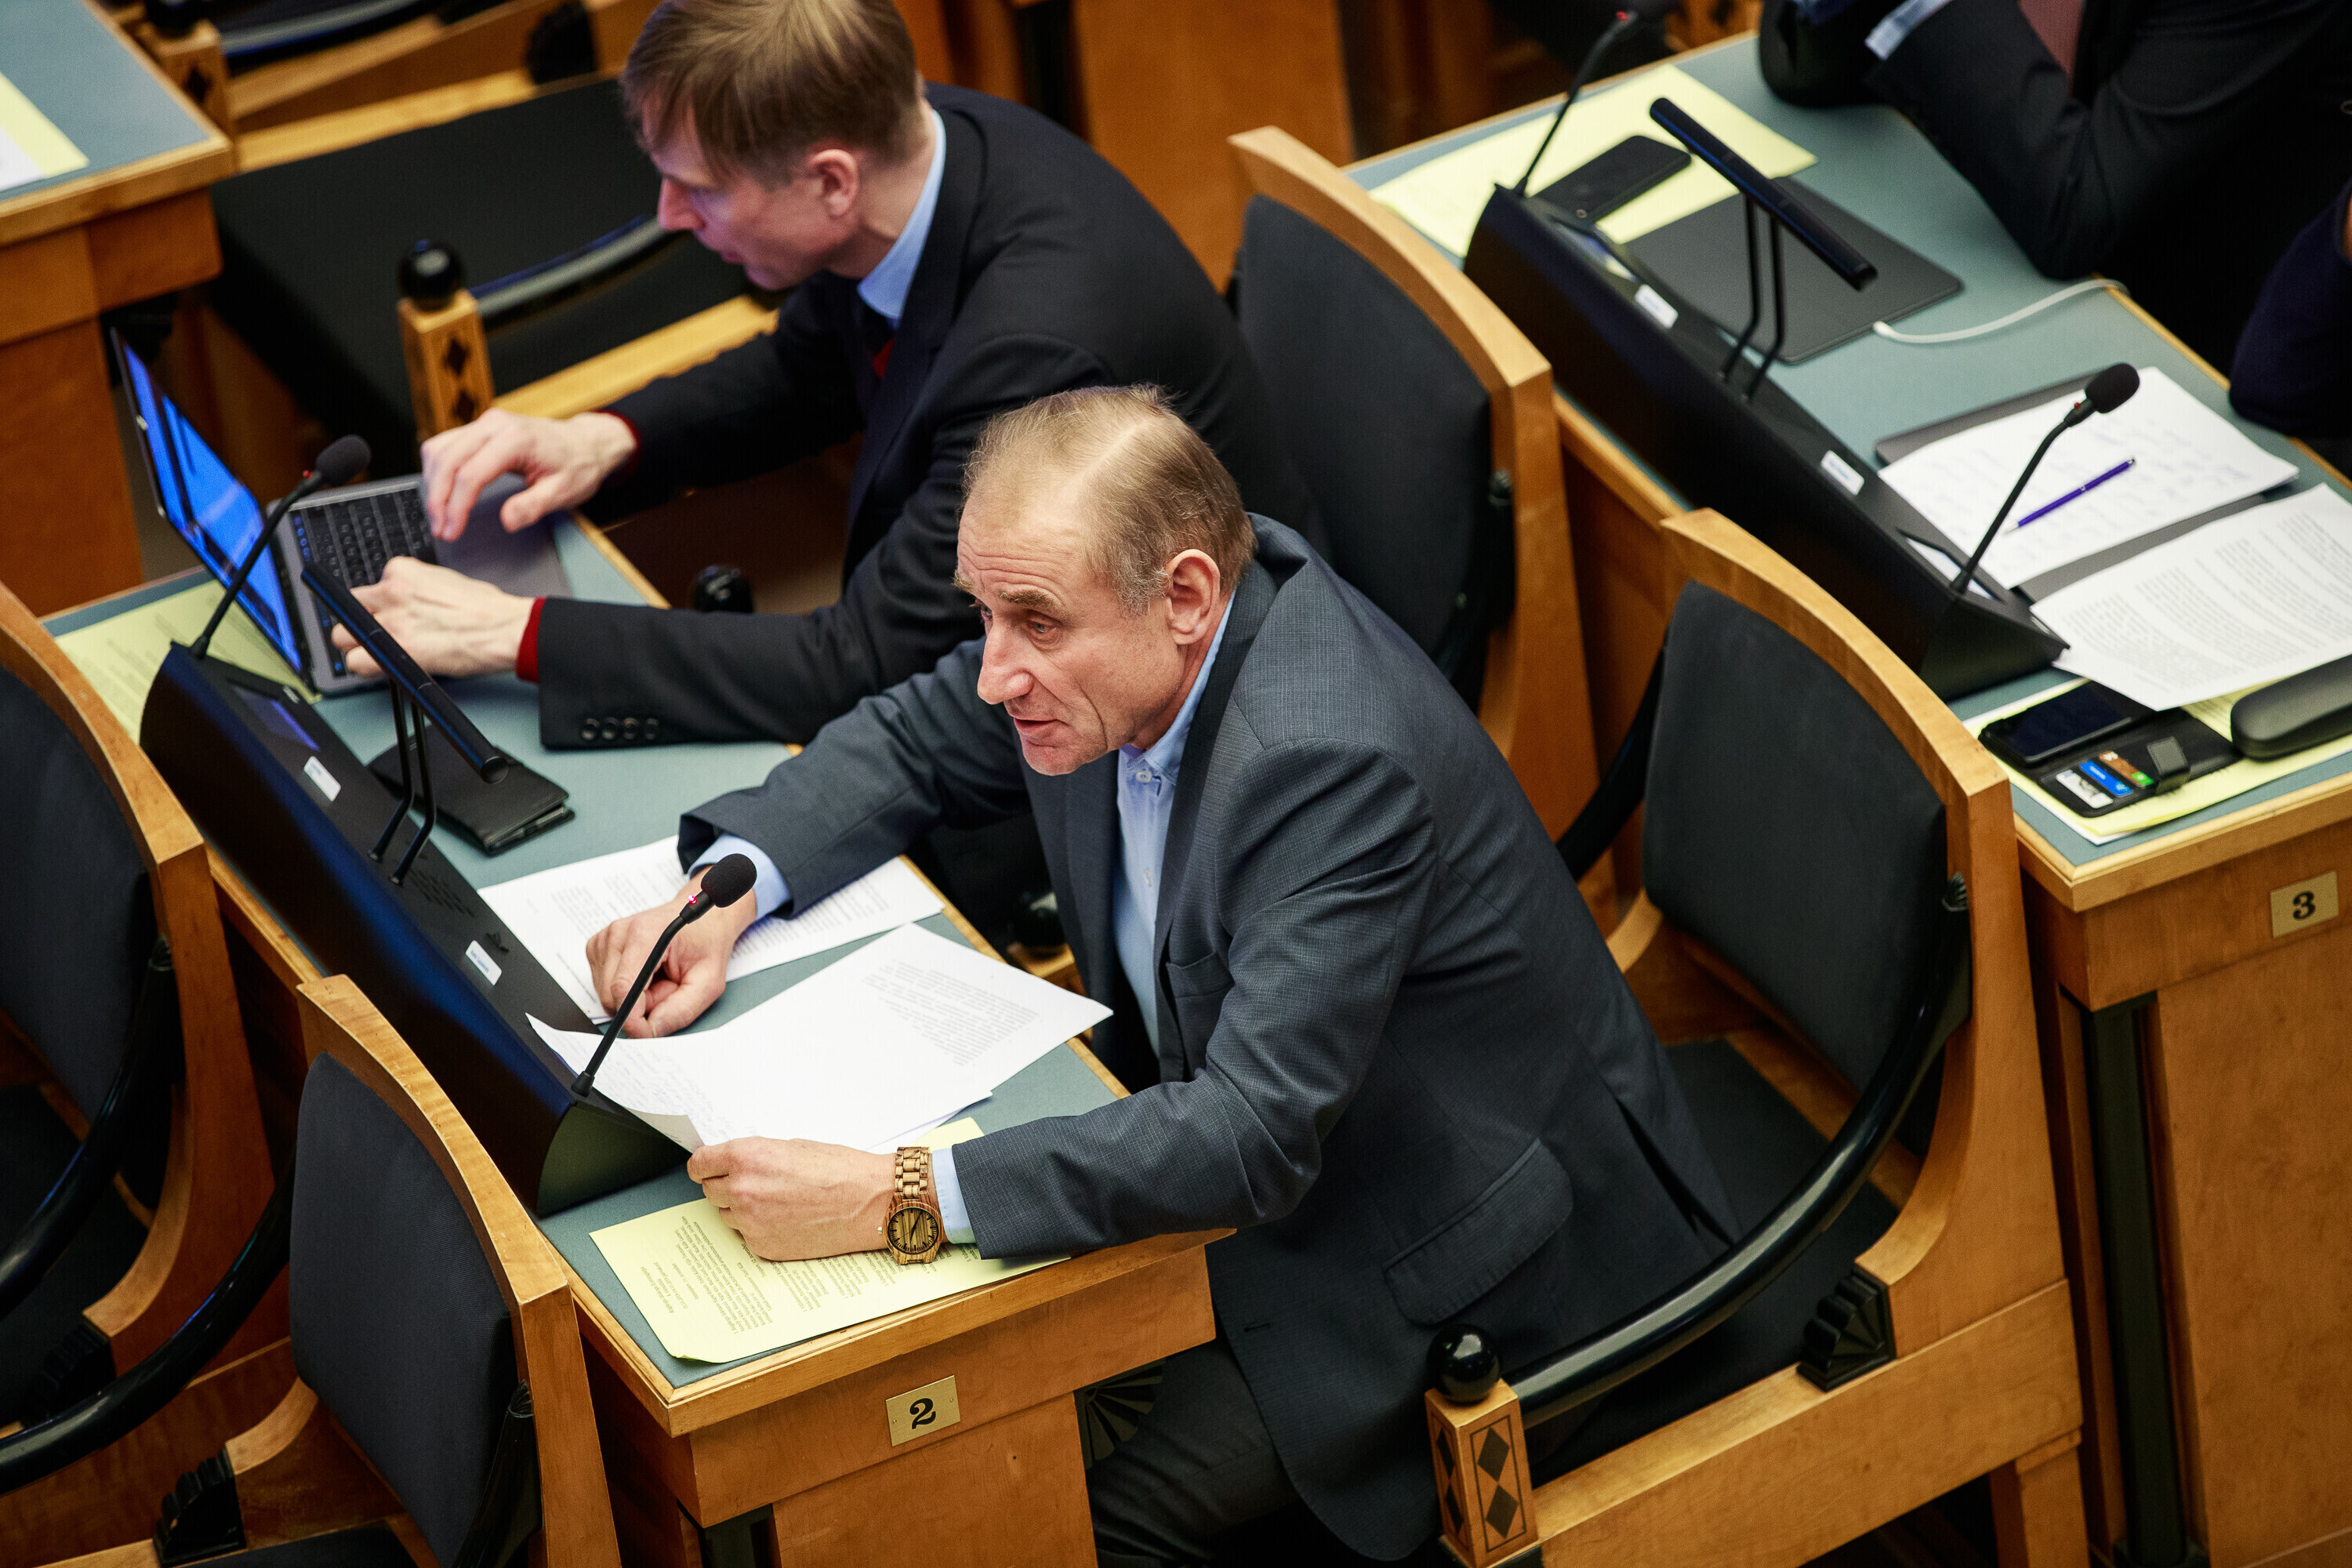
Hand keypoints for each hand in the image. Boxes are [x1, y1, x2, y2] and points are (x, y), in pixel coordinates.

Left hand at [333, 556, 533, 677]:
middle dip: (359, 624)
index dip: (376, 607)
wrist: (505, 629)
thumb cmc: (486, 609)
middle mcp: (390, 592)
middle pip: (347, 609)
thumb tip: (401, 600)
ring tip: (381, 653)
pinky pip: (355, 662)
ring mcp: (389, 621)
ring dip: (358, 646)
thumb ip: (415, 587)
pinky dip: (366, 669)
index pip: (367, 588)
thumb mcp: (444, 580)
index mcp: (402, 570)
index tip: (385, 616)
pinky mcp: (393, 649)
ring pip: (343, 635)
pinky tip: (384, 667)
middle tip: (379, 636)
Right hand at [419, 408, 636, 540]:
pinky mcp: (480, 427)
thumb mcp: (564, 492)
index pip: (471, 474)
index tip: (451, 532)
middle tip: (440, 529)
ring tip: (439, 516)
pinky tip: (442, 493)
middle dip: (437, 499)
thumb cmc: (577, 466)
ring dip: (432, 484)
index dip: (456, 507)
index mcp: (516, 440)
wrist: (586, 443)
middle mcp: (495, 424)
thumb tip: (507, 520)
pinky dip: (438, 470)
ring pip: (439, 449)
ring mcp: (485, 422)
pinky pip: (445, 444)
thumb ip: (534, 506)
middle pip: (447, 460)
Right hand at [584, 865, 762, 1037]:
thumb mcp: (708, 982)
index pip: (622, 988)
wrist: (700, 918)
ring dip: (634, 997)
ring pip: (606, 995)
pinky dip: (625, 989)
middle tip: (667, 988)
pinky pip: (604, 986)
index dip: (632, 1019)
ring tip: (658, 978)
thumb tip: (648, 1032)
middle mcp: (618, 933)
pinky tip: (645, 973)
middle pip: (611, 996)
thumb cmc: (705, 944)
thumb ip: (680, 1011)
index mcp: (645, 934)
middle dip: (640, 1006)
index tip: (646, 1031)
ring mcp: (604, 938)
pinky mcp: (598, 947)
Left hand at [689, 1138, 894, 1259]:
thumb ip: (754, 1157)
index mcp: (745, 1158)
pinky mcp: (762, 1247)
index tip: (710, 1169)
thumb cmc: (838, 1169)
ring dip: (743, 1208)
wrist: (868, 1202)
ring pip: (727, 1215)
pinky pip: (747, 1235)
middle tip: (756, 1184)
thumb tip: (732, 1166)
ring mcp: (750, 1223)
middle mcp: (742, 1191)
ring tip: (778, 1201)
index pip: (698, 1165)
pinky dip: (760, 1228)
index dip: (706, 1166)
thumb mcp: (790, 1147)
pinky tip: (787, 1219)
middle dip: (727, 1186)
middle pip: (710, 1191)